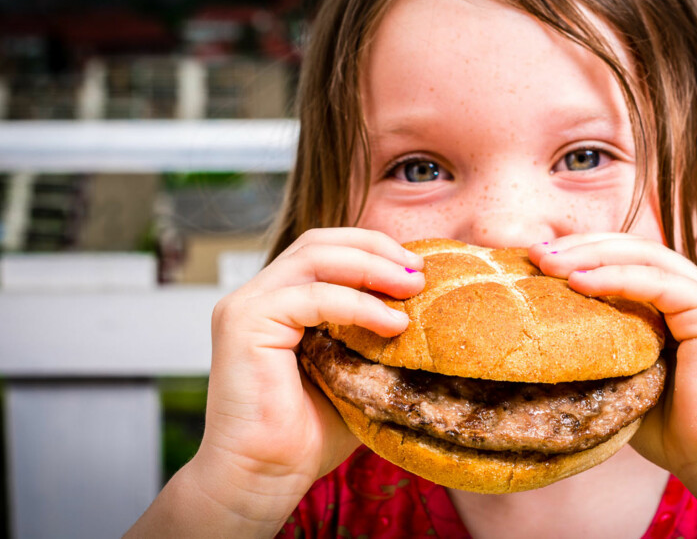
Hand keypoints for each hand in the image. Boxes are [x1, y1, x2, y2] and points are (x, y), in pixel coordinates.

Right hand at [196, 228, 424, 523]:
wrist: (262, 479)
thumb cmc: (305, 436)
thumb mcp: (352, 375)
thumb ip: (372, 340)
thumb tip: (426, 319)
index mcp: (277, 302)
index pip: (325, 251)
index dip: (372, 250)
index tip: (417, 269)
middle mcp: (256, 296)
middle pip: (320, 242)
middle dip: (376, 249)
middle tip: (420, 271)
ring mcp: (246, 306)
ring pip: (315, 256)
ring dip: (372, 267)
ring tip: (413, 287)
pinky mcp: (245, 323)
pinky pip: (313, 296)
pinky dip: (359, 305)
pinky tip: (393, 324)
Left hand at [529, 234, 696, 483]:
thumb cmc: (674, 431)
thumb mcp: (625, 379)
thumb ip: (601, 350)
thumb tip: (543, 339)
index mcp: (675, 302)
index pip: (625, 259)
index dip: (582, 253)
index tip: (536, 260)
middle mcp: (695, 292)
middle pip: (631, 247)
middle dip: (580, 246)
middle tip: (535, 253)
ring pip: (643, 255)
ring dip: (591, 255)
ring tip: (548, 263)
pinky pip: (657, 282)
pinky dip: (615, 278)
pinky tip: (579, 282)